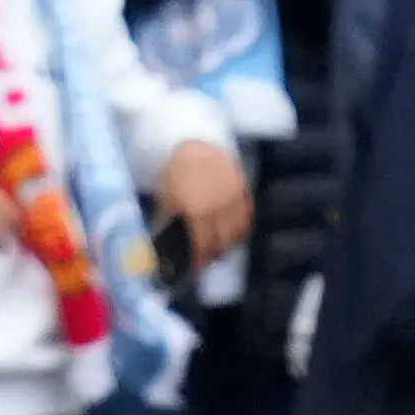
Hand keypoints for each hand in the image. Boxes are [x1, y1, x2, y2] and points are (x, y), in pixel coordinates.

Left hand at [155, 140, 250, 271]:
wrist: (197, 145)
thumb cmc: (177, 173)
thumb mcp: (167, 197)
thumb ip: (170, 222)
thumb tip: (168, 248)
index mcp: (196, 208)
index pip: (201, 245)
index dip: (198, 260)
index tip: (194, 269)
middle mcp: (219, 207)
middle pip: (220, 244)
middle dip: (211, 253)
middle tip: (203, 257)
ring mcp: (235, 201)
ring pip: (235, 236)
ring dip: (225, 244)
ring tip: (215, 245)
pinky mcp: (247, 196)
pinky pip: (246, 224)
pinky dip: (236, 231)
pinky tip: (226, 232)